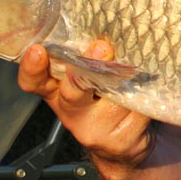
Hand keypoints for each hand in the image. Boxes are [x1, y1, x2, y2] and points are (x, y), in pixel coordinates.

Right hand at [17, 41, 153, 179]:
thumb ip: (88, 60)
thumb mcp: (90, 79)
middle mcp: (71, 112)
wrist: (124, 146)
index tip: (38, 50)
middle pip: (72, 92)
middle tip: (100, 48)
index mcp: (57, 92)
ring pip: (114, 98)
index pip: (34, 82)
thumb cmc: (106, 101)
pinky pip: (137, 111)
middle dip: (87, 69)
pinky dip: (145, 98)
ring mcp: (94, 130)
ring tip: (137, 69)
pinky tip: (148, 93)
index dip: (32, 68)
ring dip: (129, 81)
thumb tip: (103, 33)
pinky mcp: (118, 141)